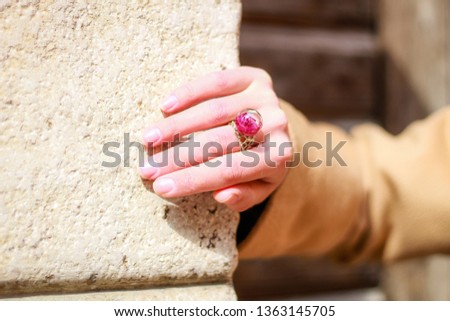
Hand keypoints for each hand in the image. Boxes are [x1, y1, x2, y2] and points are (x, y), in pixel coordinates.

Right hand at [139, 67, 292, 211]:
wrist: (277, 128)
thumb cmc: (261, 164)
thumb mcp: (259, 189)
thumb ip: (243, 196)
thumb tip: (222, 195)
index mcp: (278, 157)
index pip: (229, 171)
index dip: (193, 180)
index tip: (161, 187)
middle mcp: (276, 124)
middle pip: (219, 142)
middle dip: (178, 157)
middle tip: (147, 168)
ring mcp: (266, 97)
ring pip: (214, 112)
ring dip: (176, 126)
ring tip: (148, 139)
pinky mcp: (255, 77)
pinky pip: (217, 82)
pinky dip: (189, 93)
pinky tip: (165, 106)